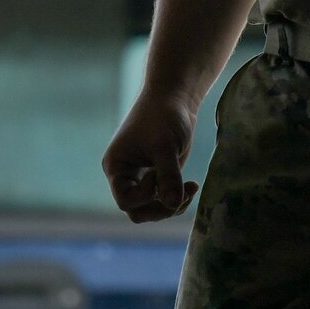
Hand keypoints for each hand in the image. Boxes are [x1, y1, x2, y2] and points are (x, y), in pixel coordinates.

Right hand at [102, 90, 199, 223]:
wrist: (176, 97)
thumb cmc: (164, 116)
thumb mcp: (165, 146)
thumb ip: (168, 176)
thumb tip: (173, 205)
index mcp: (117, 166)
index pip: (125, 200)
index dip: (145, 196)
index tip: (157, 174)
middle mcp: (126, 175)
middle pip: (138, 211)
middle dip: (161, 209)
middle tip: (182, 197)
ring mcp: (142, 178)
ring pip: (152, 208)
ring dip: (172, 205)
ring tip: (191, 189)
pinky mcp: (158, 177)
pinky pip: (164, 199)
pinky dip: (178, 198)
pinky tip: (192, 186)